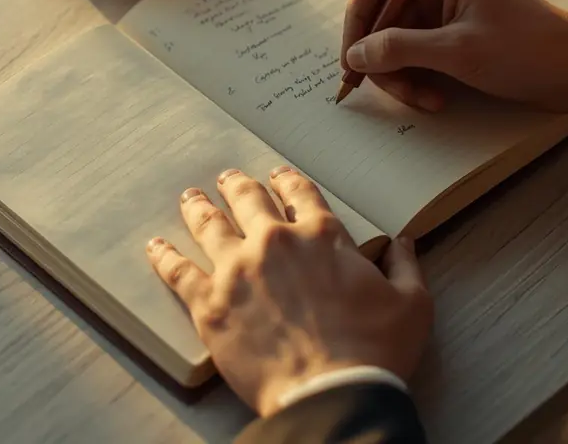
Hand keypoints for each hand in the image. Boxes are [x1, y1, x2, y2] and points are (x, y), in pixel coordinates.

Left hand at [145, 166, 431, 416]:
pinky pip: (179, 271)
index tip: (278, 175)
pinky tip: (155, 247)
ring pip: (209, 225)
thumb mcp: (412, 303)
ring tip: (190, 197)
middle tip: (228, 178)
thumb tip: (404, 243)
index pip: (301, 194)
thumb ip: (405, 267)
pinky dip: (164, 256)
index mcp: (322, 236)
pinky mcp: (210, 304)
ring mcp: (237, 270)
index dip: (288, 181)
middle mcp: (275, 242)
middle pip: (249, 200)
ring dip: (199, 207)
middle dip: (237, 185)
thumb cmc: (374, 350)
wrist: (330, 392)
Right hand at [342, 0, 567, 111]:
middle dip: (384, 58)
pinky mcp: (457, 33)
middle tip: (396, 91)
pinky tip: (436, 98)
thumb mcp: (458, 53)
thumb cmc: (528, 51)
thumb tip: (356, 54)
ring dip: (403, 75)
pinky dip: (420, 78)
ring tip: (424, 99)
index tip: (355, 62)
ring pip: (398, 41)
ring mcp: (449, 8)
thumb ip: (400, 48)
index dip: (356, 22)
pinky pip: (419, 54)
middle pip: (383, 17)